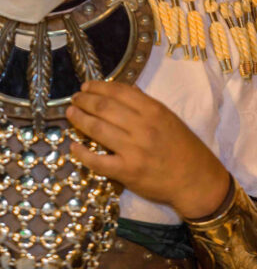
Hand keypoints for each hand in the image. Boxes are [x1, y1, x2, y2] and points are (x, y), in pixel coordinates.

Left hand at [66, 80, 229, 218]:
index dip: (97, 87)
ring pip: (97, 129)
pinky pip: (98, 161)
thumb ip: (145, 104)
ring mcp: (134, 150)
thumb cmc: (184, 148)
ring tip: (70, 114)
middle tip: (74, 99)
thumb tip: (123, 90)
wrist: (197, 182)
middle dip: (84, 101)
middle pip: (103, 108)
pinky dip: (82, 153)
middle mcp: (142, 127)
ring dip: (79, 119)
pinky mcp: (127, 172)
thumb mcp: (169, 118)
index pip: (118, 91)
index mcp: (153, 110)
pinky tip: (73, 146)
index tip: (86, 87)